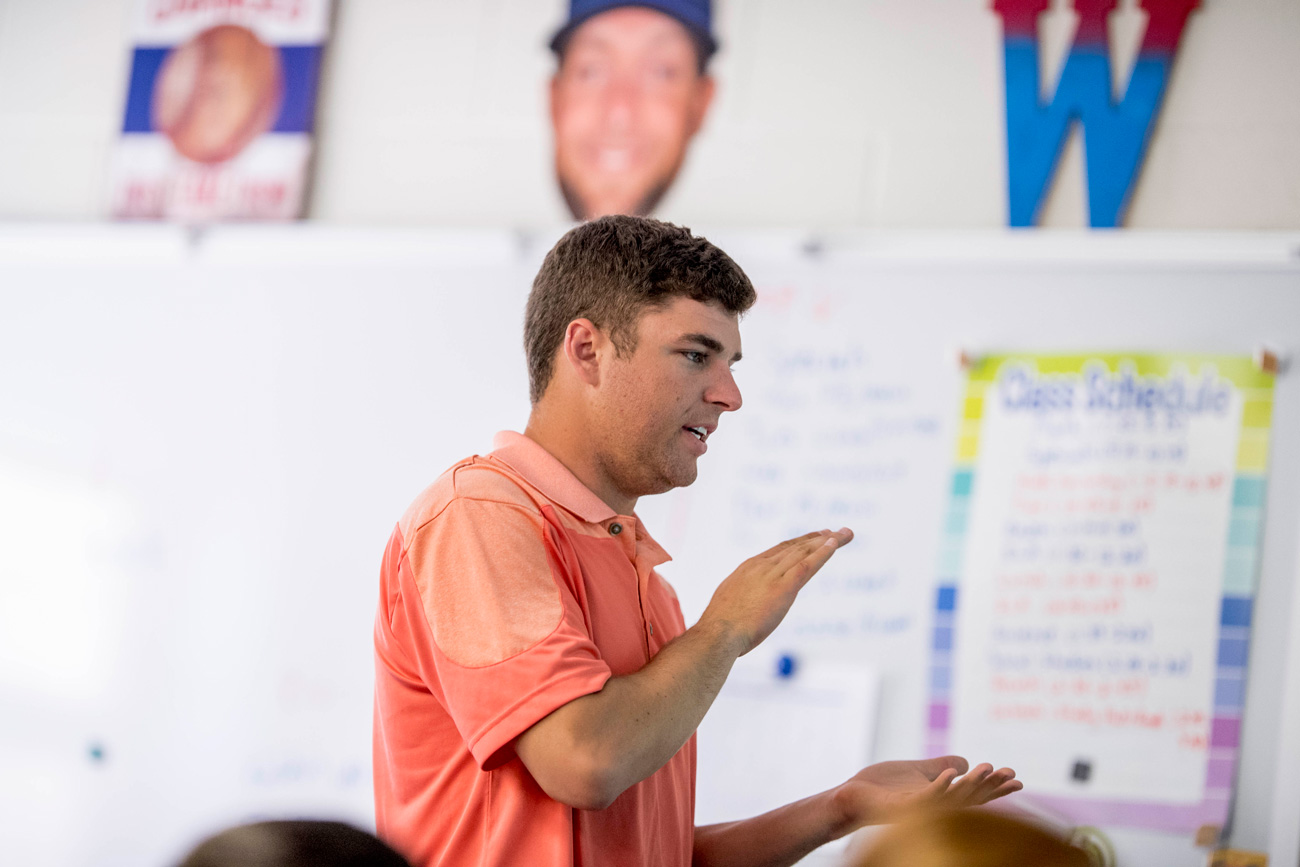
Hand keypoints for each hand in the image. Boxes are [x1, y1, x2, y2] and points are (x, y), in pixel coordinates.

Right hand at [699, 528, 853, 655]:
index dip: (799, 542)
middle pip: (796, 546)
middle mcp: (762, 566)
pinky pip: (808, 564)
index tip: (815, 537)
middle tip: (837, 532)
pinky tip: (835, 543)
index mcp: (748, 568)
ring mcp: (773, 575)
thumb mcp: (729, 605)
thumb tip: (744, 608)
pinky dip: (823, 552)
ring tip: (845, 533)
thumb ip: (742, 601)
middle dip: (818, 538)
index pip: (779, 550)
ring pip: (805, 551)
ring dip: (828, 541)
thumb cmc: (720, 628)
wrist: (718, 633)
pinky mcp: (784, 587)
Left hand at [830, 756, 1021, 830]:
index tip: (1016, 778)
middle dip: (992, 787)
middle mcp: (934, 808)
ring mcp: (920, 810)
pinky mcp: (903, 807)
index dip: (995, 788)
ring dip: (971, 785)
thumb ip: (940, 765)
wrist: (853, 798)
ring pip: (952, 799)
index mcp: (940, 798)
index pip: (974, 794)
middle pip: (970, 799)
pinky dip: (938, 787)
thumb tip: (963, 761)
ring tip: (988, 768)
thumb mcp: (917, 771)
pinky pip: (924, 799)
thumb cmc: (882, 787)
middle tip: (1013, 776)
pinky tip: (949, 776)